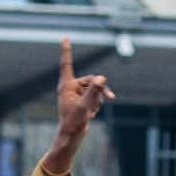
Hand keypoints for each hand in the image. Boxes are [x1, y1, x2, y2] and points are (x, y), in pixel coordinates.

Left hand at [42, 39, 113, 175]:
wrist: (71, 137)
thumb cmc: (73, 123)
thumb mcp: (85, 106)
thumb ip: (94, 91)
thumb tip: (102, 78)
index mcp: (66, 86)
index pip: (67, 64)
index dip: (66, 50)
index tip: (65, 37)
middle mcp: (71, 87)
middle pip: (91, 79)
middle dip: (100, 89)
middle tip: (110, 97)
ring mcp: (77, 94)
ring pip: (95, 89)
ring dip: (98, 99)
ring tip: (93, 112)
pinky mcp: (83, 101)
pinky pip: (95, 97)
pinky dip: (97, 104)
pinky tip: (91, 115)